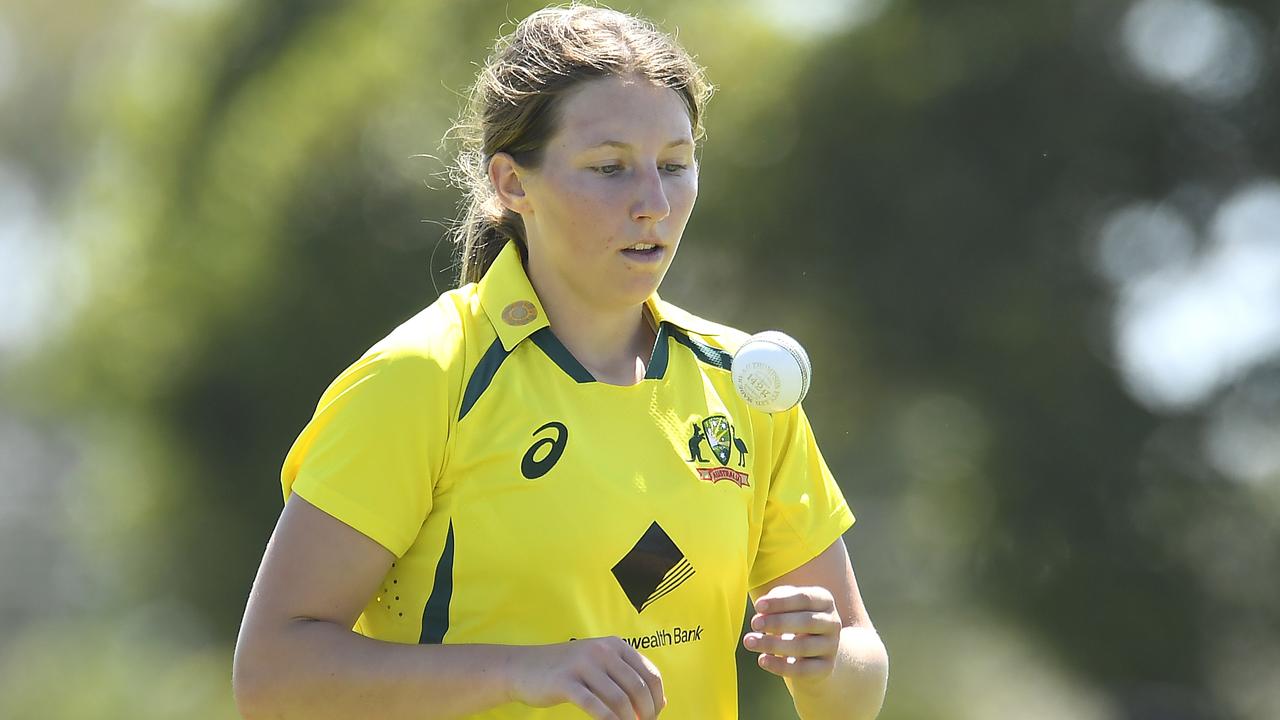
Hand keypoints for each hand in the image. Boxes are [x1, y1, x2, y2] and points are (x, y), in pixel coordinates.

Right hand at [505, 637, 664, 719]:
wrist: (524, 667)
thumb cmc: (568, 670)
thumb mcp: (601, 665)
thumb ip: (629, 678)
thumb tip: (662, 702)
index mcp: (615, 644)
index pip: (650, 674)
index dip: (657, 699)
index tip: (654, 716)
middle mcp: (602, 650)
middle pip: (638, 687)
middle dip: (646, 713)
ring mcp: (583, 665)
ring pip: (619, 698)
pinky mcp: (565, 682)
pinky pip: (594, 705)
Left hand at [742, 585, 841, 681]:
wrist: (813, 652)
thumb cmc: (793, 619)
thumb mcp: (786, 604)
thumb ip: (776, 600)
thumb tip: (762, 609)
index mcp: (824, 600)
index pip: (804, 598)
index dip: (781, 602)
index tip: (758, 606)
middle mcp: (832, 623)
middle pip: (807, 622)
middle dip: (778, 622)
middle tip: (754, 623)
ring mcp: (831, 647)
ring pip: (803, 647)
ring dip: (773, 644)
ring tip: (749, 641)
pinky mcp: (825, 668)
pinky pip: (802, 669)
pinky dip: (779, 666)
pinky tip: (762, 659)